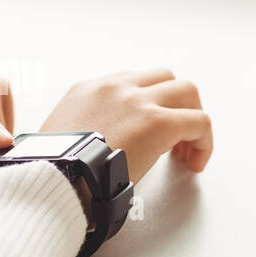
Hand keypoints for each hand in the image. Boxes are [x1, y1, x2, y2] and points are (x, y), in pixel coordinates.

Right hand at [40, 69, 212, 184]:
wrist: (52, 178)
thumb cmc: (51, 170)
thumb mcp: (56, 139)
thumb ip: (78, 134)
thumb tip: (91, 152)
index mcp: (86, 90)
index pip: (130, 83)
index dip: (146, 106)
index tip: (147, 131)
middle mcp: (113, 87)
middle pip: (163, 78)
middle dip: (175, 104)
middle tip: (175, 136)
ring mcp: (137, 100)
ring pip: (186, 91)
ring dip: (191, 117)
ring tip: (188, 148)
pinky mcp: (157, 122)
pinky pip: (199, 121)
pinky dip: (204, 141)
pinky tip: (195, 162)